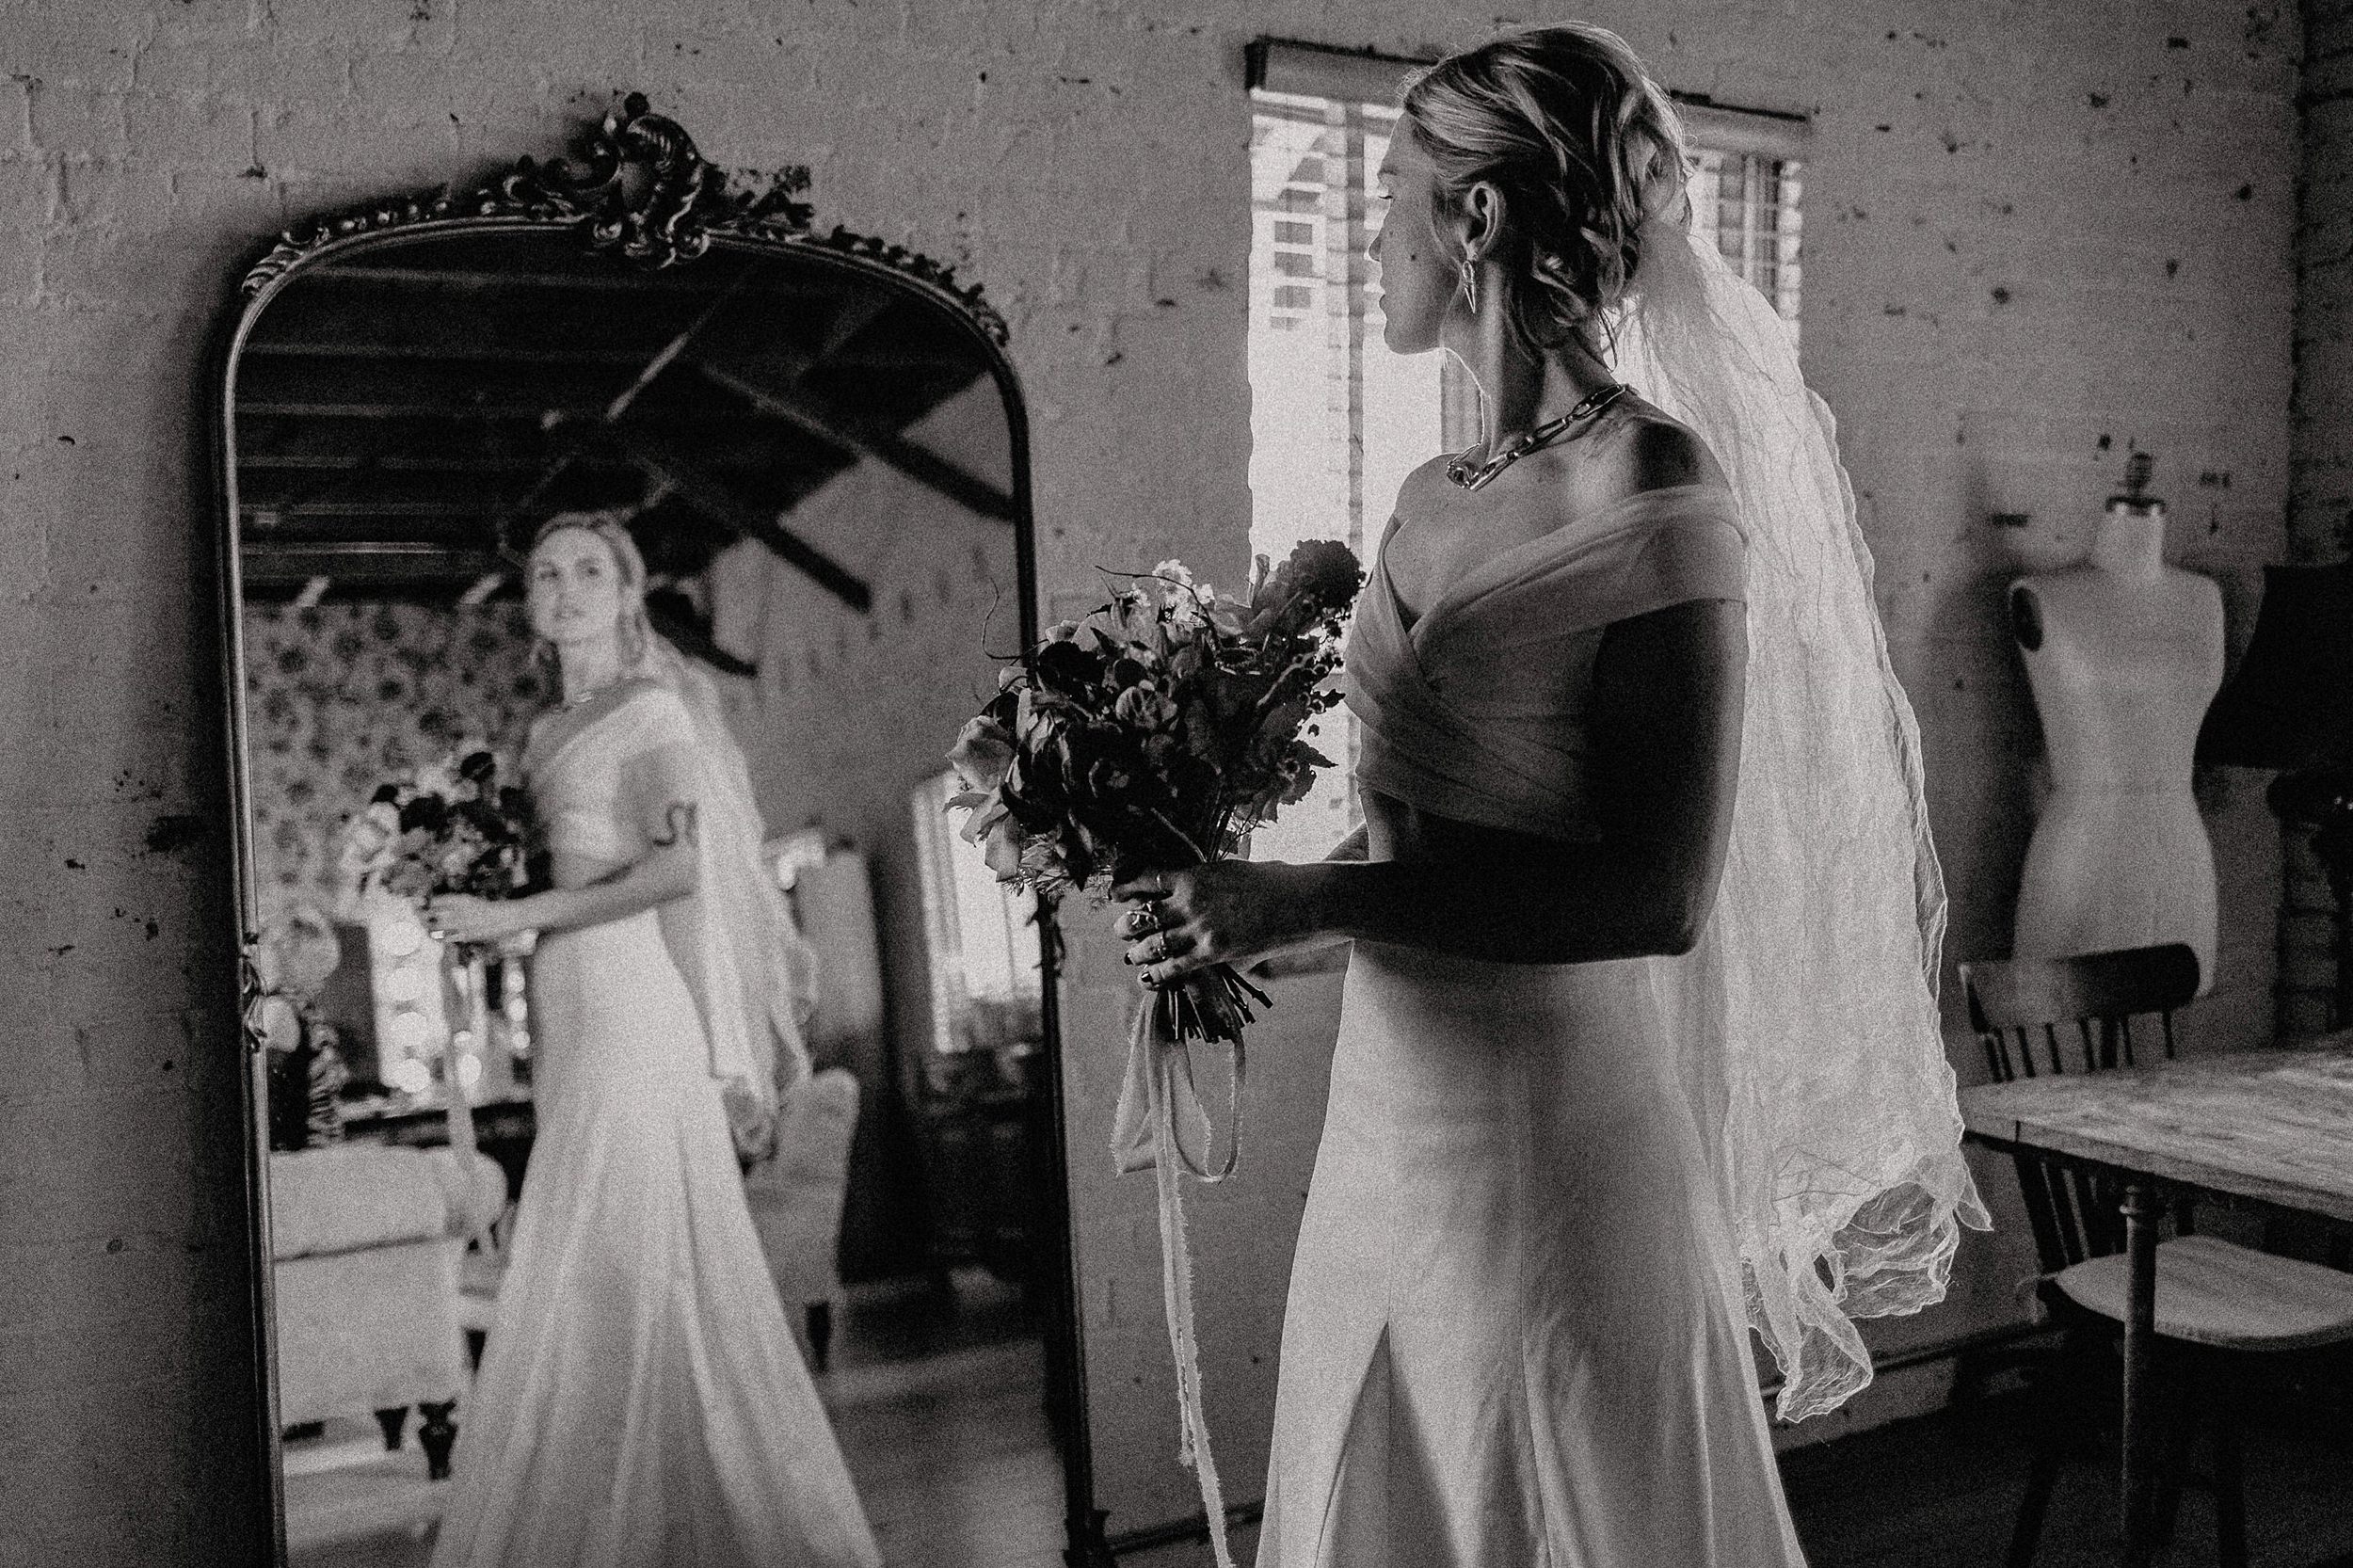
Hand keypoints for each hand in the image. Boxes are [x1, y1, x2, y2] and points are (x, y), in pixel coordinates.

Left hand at [424, 893, 522, 946]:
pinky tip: (440, 937)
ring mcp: (462, 923)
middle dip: (423, 917)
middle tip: (420, 919)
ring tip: (428, 929)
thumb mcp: (471, 901)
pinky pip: (447, 938)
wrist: (507, 917)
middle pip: (431, 914)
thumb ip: (456, 904)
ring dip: (430, 929)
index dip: (427, 904)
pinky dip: (441, 938)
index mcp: (460, 899)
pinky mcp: (466, 935)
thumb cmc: (490, 909)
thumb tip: (438, 908)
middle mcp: (458, 910)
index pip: (435, 901)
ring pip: (436, 927)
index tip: (423, 907)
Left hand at [1111, 861, 1320, 987]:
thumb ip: (1204, 880)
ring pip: (1154, 943)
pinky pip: (1176, 967)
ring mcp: (1202, 928)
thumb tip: (1183, 888)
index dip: (1126, 888)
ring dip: (1138, 951)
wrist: (1304, 900)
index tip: (1116, 895)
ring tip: (1131, 955)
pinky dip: (1157, 973)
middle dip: (1126, 924)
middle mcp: (1191, 901)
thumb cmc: (1273, 880)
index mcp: (1194, 874)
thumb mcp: (1231, 869)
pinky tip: (1148, 977)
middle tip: (1119, 930)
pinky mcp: (1216, 953)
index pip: (1147, 879)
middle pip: (1144, 915)